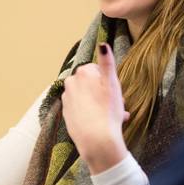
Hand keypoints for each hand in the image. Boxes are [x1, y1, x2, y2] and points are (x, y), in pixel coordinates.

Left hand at [62, 43, 130, 174]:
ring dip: (100, 104)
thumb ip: (107, 62)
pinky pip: (82, 110)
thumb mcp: (112, 83)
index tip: (115, 91)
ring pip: (88, 98)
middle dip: (104, 93)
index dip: (109, 81)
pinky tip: (102, 123)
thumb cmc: (107, 111)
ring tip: (113, 116)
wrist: (97, 140)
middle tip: (116, 105)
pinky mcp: (67, 115)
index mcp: (82, 73)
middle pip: (92, 84)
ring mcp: (67, 100)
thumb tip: (102, 44)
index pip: (98, 70)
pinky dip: (91, 114)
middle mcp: (71, 84)